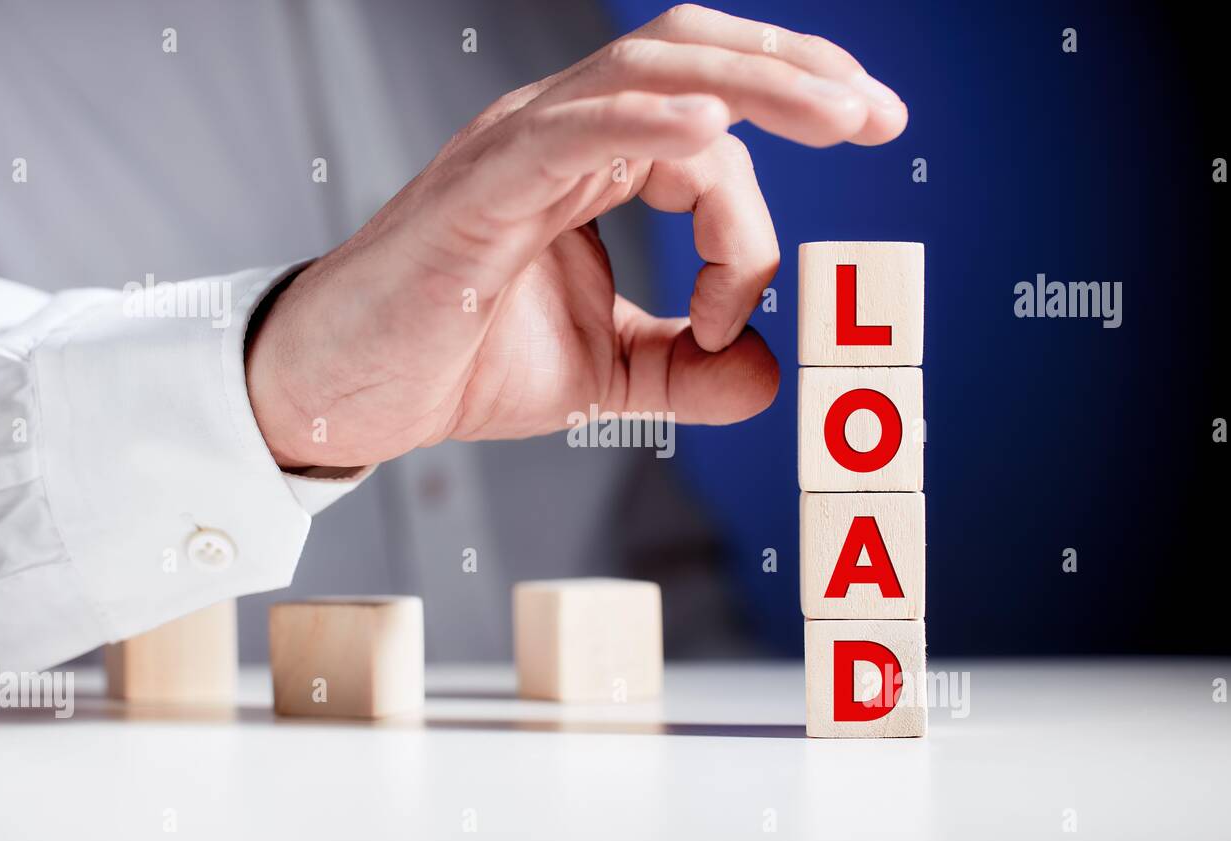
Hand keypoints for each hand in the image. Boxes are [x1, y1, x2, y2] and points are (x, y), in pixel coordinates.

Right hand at [245, 4, 907, 467]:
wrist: (350, 393)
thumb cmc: (458, 362)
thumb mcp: (604, 373)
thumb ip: (685, 367)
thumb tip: (771, 376)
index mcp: (590, 159)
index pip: (709, 136)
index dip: (754, 221)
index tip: (738, 318)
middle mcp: (560, 132)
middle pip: (693, 56)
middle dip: (798, 75)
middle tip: (880, 114)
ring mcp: (517, 146)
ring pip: (650, 72)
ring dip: (755, 84)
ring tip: (840, 112)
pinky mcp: (481, 189)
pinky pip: (574, 130)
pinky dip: (646, 122)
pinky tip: (712, 132)